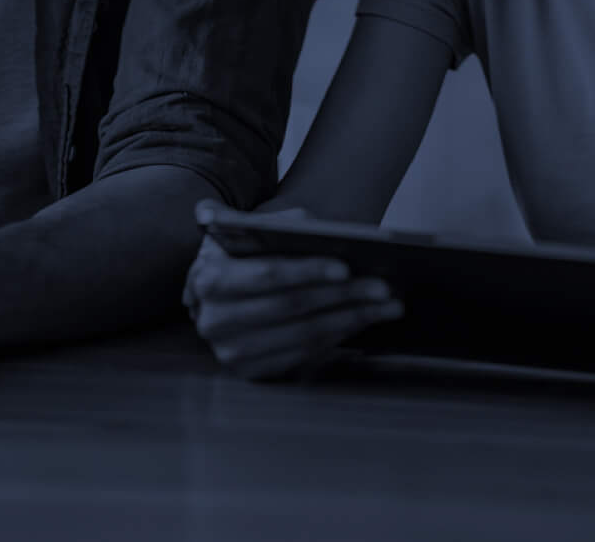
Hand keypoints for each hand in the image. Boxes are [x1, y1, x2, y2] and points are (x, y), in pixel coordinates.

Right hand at [184, 201, 401, 381]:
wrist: (220, 291)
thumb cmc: (239, 255)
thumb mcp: (243, 231)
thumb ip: (271, 222)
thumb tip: (307, 222)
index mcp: (207, 279)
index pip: (267, 274)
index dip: (307, 270)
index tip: (345, 266)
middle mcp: (214, 321)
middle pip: (291, 308)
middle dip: (341, 296)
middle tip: (382, 286)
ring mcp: (231, 352)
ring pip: (304, 335)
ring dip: (350, 319)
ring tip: (386, 304)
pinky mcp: (251, 373)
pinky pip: (304, 355)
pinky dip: (338, 336)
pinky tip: (362, 320)